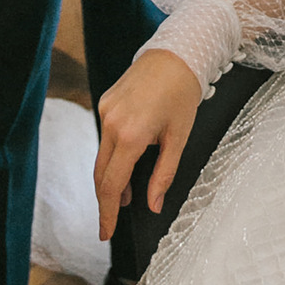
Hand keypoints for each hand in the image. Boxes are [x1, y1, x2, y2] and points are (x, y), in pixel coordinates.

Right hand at [94, 48, 201, 241]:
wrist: (177, 51)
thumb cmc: (183, 92)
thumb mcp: (179, 136)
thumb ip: (164, 175)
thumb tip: (152, 206)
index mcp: (130, 135)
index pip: (112, 185)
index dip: (108, 213)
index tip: (106, 233)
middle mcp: (111, 123)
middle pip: (101, 173)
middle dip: (106, 200)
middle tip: (112, 221)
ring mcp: (105, 110)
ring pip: (101, 155)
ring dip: (110, 177)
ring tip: (126, 195)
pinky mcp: (105, 101)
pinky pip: (104, 136)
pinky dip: (112, 154)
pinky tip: (127, 161)